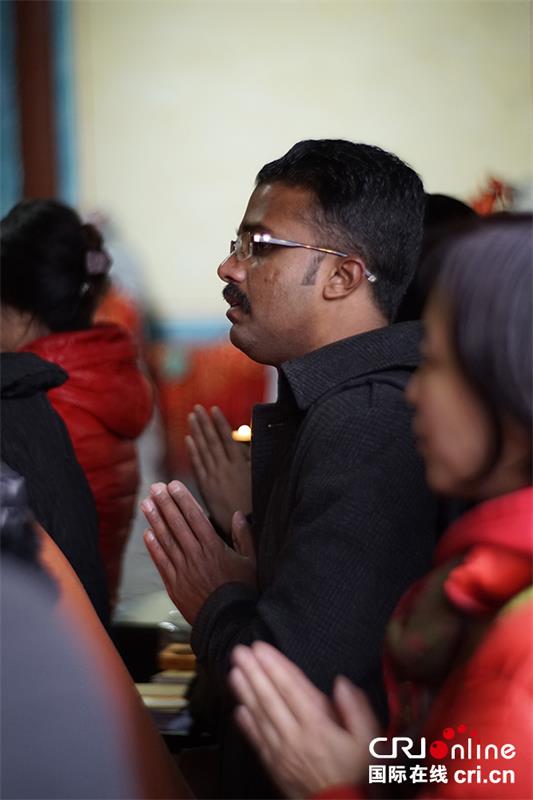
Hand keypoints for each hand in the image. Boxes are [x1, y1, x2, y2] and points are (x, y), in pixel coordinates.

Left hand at [141, 481, 256, 623]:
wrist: (228, 623)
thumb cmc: (242, 591)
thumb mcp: (251, 562)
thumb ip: (244, 536)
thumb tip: (238, 514)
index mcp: (214, 548)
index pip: (195, 517)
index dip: (182, 499)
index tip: (173, 485)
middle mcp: (196, 556)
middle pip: (177, 524)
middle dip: (165, 504)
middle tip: (155, 488)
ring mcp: (183, 570)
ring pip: (166, 540)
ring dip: (154, 520)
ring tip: (146, 504)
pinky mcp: (174, 585)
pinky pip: (161, 562)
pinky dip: (153, 547)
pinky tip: (147, 534)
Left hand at [186, 405, 251, 533]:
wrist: (247, 524)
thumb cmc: (257, 501)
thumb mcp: (260, 476)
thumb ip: (251, 457)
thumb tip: (246, 440)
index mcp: (240, 465)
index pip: (227, 438)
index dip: (219, 423)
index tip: (213, 409)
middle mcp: (225, 468)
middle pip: (212, 441)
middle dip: (204, 423)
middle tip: (197, 408)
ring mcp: (214, 477)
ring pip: (203, 450)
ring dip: (197, 433)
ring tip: (192, 418)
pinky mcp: (206, 487)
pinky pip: (198, 466)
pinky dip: (192, 452)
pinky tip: (188, 440)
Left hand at [229, 642, 378, 798]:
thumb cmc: (357, 774)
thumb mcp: (369, 740)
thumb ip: (357, 709)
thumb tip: (341, 683)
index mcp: (318, 726)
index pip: (292, 689)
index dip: (275, 666)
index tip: (260, 649)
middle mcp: (295, 736)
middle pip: (271, 698)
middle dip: (254, 672)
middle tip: (239, 652)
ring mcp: (282, 752)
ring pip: (260, 717)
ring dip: (245, 693)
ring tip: (233, 671)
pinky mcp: (275, 767)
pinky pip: (258, 743)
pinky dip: (246, 726)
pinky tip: (238, 710)